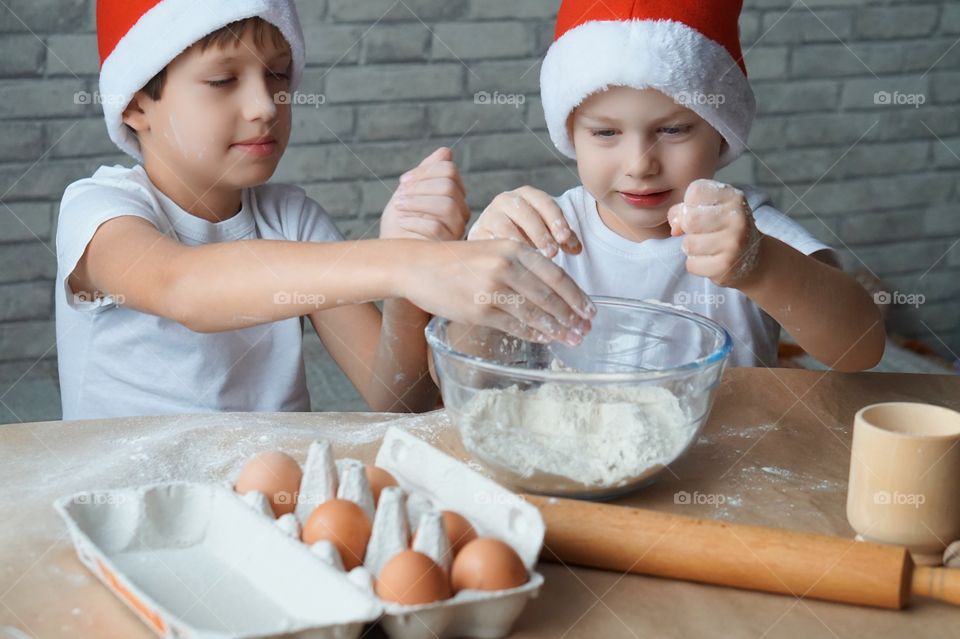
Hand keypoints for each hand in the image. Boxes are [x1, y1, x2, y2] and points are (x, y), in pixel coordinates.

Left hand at [380, 147, 469, 240]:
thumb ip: (426, 172)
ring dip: (417, 202)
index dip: (423, 172)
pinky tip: (402, 221)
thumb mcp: (408, 193)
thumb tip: (446, 152)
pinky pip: (436, 227)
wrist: (390, 254)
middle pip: (448, 186)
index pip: (449, 171)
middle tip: (399, 197)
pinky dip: (415, 221)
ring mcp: (456, 231)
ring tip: (399, 207)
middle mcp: (460, 212)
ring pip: (447, 205)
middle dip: (419, 187)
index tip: (403, 182)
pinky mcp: (447, 248)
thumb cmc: (398, 225)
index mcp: (453, 195)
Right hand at [402, 239, 595, 345]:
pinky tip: (546, 339)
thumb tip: (553, 293)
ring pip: (534, 313)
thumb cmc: (458, 261)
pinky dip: (533, 334)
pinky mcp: (479, 310)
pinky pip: (514, 325)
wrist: (419, 266)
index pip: (555, 274)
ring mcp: (492, 289)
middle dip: (571, 316)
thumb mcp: (493, 251)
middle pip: (549, 296)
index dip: (576, 295)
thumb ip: (521, 267)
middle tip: (586, 329)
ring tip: (572, 339)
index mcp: (513, 248)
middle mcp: (505, 266)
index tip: (590, 310)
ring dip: (557, 328)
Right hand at [467, 186, 581, 257]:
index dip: (556, 220)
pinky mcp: (477, 233)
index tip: (565, 239)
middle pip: (525, 212)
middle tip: (553, 253)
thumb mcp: (545, 231)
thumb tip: (577, 249)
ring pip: (505, 226)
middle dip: (540, 233)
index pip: (544, 202)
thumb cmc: (524, 234)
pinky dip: (503, 254)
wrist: (490, 240)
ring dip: (522, 243)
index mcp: (526, 195)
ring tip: (535, 260)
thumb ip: (561, 237)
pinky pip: (490, 242)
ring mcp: (489, 215)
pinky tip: (515, 266)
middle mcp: (506, 200)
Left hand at [667, 179, 761, 287]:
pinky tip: (711, 260)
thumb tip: (675, 228)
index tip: (698, 211)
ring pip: (689, 244)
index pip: (695, 191)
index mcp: (733, 197)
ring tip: (707, 247)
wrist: (753, 257)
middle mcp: (737, 218)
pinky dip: (696, 265)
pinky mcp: (726, 265)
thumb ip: (685, 209)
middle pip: (689, 219)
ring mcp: (734, 242)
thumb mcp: (710, 209)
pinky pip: (692, 265)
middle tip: (700, 232)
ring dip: (691, 248)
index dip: (688, 204)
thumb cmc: (724, 228)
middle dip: (687, 228)